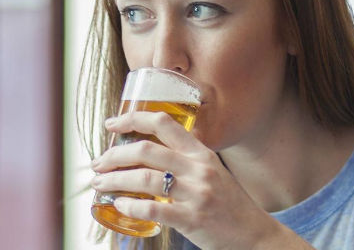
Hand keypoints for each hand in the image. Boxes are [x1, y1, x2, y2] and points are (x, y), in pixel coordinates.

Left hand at [90, 111, 305, 248]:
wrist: (254, 234)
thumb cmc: (229, 203)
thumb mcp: (212, 171)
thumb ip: (186, 160)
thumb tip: (146, 154)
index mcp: (201, 152)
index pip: (163, 123)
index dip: (132, 119)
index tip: (112, 125)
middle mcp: (199, 168)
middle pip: (146, 150)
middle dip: (114, 155)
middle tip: (99, 163)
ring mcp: (197, 194)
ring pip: (145, 178)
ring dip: (115, 180)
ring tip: (100, 184)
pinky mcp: (193, 219)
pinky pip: (154, 209)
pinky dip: (131, 205)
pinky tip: (120, 204)